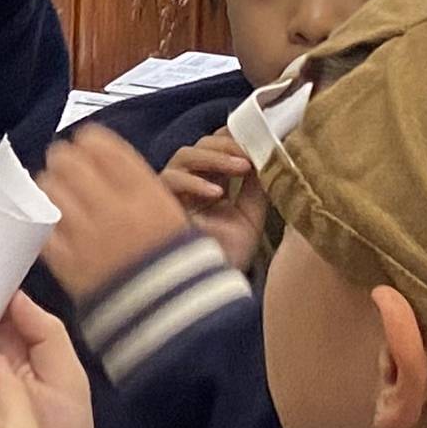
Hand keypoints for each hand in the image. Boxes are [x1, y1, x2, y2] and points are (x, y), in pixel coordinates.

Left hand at [38, 127, 197, 303]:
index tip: (83, 141)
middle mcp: (115, 210)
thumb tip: (110, 164)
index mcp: (147, 195)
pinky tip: (50, 222)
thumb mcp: (175, 218)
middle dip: (63, 158)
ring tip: (53, 188)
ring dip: (50, 185)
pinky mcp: (69, 263)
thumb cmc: (179, 267)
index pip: (106, 149)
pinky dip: (45, 222)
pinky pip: (46, 231)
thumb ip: (142, 189)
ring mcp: (89, 236)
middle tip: (61, 161)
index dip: (89, 140)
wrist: (174, 316)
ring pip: (52, 192)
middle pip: (72, 164)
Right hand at [162, 133, 266, 271]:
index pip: (216, 146)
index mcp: (209, 181)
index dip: (234, 138)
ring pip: (183, 156)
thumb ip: (256, 186)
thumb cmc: (229, 254)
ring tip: (241, 167)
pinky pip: (169, 181)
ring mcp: (171, 192)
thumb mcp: (251, 215)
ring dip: (214, 157)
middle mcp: (187, 182)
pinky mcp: (158, 204)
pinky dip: (193, 182)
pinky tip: (217, 193)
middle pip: (199, 145)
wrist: (212, 289)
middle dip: (227, 146)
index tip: (260, 138)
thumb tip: (267, 155)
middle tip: (251, 154)